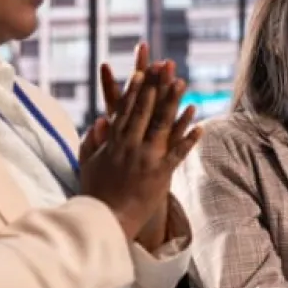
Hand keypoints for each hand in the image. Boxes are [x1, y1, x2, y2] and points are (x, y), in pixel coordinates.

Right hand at [79, 68, 200, 239]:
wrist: (105, 220)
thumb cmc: (95, 193)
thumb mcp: (87, 163)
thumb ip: (92, 140)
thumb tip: (100, 120)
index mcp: (113, 142)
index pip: (124, 110)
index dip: (134, 90)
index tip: (141, 72)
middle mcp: (130, 146)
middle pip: (144, 110)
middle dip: (155, 86)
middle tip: (163, 67)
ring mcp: (146, 158)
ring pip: (162, 125)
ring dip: (173, 103)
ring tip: (182, 83)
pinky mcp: (160, 173)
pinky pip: (178, 153)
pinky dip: (189, 138)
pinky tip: (200, 124)